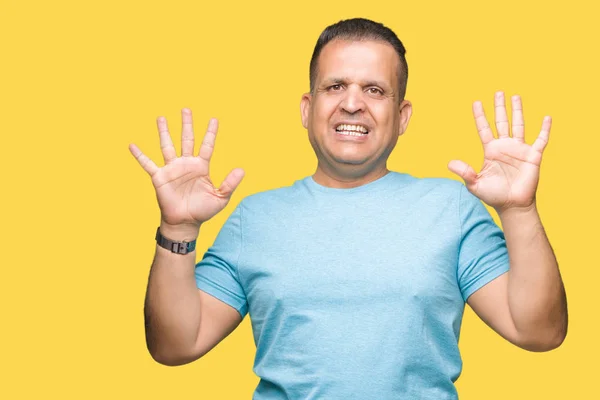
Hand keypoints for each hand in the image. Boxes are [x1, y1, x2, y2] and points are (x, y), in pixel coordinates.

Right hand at [129, 109, 243, 230]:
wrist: (185, 223)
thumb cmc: (202, 211)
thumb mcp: (220, 198)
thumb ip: (230, 184)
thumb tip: (241, 170)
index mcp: (201, 167)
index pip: (207, 146)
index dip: (211, 133)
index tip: (214, 119)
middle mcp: (186, 164)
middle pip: (187, 139)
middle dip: (187, 124)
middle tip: (186, 109)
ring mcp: (172, 169)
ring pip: (167, 146)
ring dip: (164, 132)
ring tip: (161, 117)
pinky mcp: (159, 177)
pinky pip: (148, 164)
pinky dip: (139, 155)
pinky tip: (132, 145)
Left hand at [448, 91, 550, 211]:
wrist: (512, 205)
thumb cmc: (493, 195)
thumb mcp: (474, 184)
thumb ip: (464, 172)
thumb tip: (449, 163)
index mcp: (490, 150)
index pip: (484, 128)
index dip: (480, 116)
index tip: (476, 102)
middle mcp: (504, 146)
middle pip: (501, 121)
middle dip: (499, 107)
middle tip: (498, 92)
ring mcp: (519, 150)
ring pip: (519, 125)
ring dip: (517, 111)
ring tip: (516, 96)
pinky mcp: (533, 156)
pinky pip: (540, 140)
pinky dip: (544, 129)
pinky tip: (546, 117)